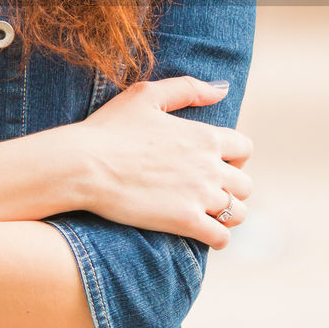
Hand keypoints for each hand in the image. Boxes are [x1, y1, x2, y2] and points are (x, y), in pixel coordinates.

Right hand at [78, 76, 252, 250]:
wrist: (84, 165)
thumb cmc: (109, 128)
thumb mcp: (146, 95)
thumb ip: (188, 88)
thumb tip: (223, 89)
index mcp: (204, 136)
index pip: (244, 148)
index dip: (235, 157)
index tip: (218, 163)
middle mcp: (210, 166)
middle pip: (244, 184)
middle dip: (232, 188)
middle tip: (209, 191)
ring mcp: (199, 196)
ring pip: (238, 212)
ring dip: (228, 214)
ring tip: (209, 215)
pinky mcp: (185, 222)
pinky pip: (221, 237)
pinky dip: (218, 238)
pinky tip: (204, 235)